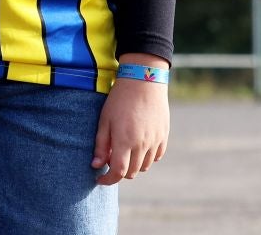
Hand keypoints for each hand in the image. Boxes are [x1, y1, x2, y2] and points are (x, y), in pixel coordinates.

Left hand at [92, 70, 167, 184]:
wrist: (144, 80)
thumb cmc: (120, 99)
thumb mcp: (105, 120)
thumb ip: (101, 145)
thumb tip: (96, 165)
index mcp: (125, 141)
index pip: (118, 172)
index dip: (108, 180)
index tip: (100, 179)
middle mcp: (142, 145)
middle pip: (132, 172)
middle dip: (119, 172)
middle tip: (110, 160)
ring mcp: (155, 141)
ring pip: (144, 166)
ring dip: (133, 165)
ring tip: (124, 150)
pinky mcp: (163, 136)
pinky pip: (156, 156)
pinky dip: (146, 157)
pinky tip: (138, 146)